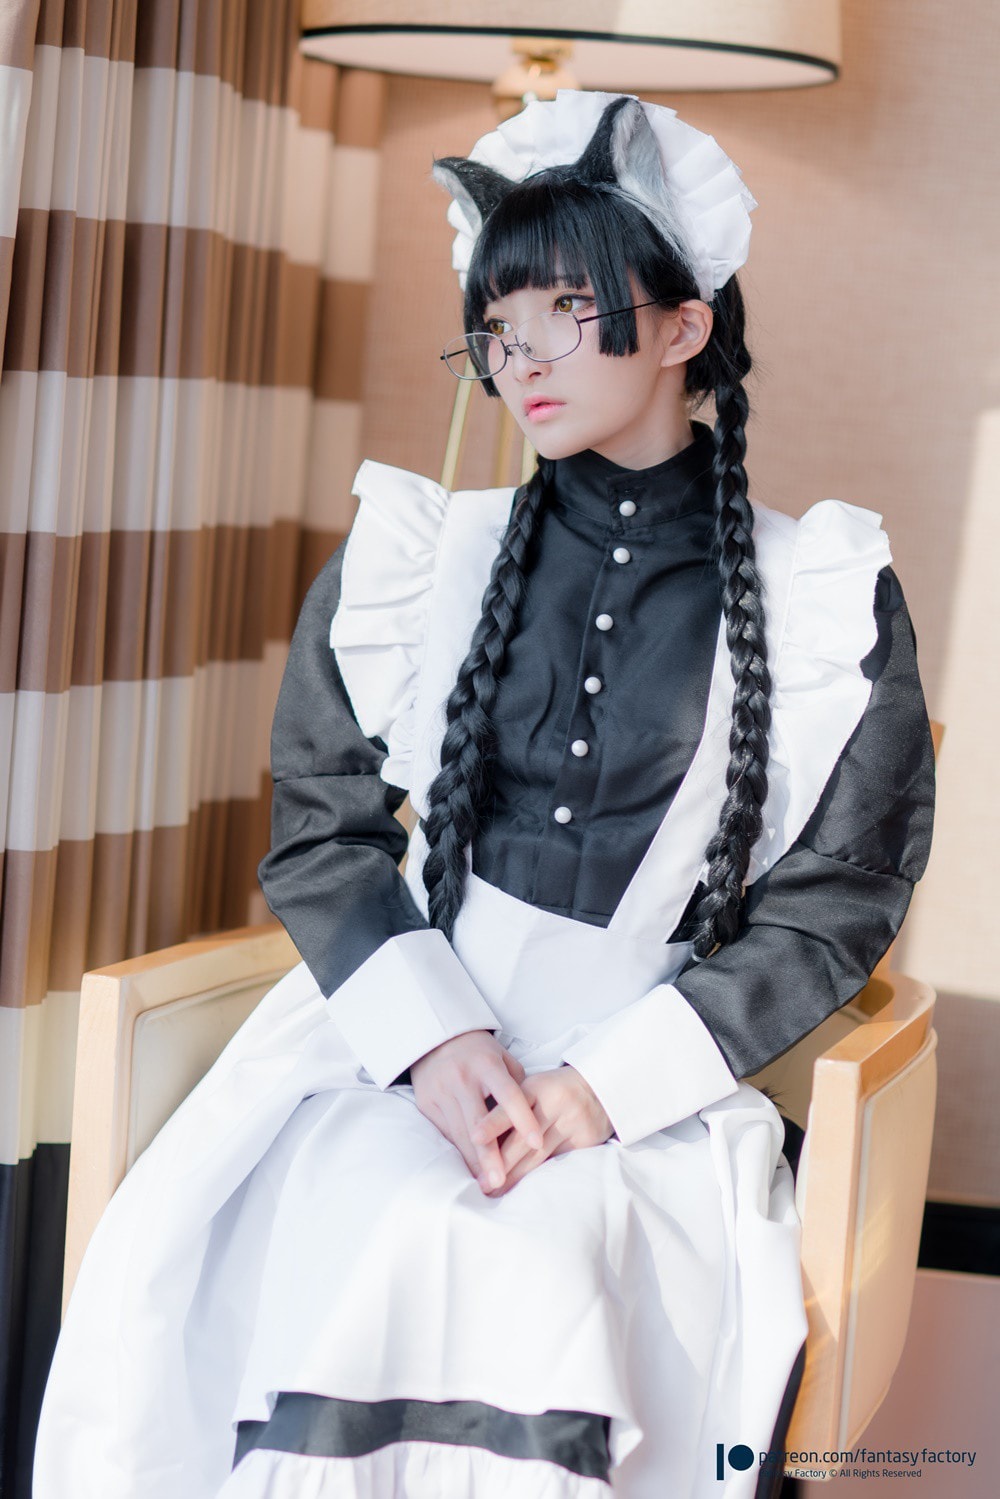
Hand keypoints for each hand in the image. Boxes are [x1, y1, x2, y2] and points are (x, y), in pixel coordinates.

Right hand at [410, 1030, 543, 1194]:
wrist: (436, 1038)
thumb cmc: (479, 1054)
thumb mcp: (502, 1058)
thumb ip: (518, 1086)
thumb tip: (534, 1119)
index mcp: (487, 1064)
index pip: (508, 1094)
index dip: (523, 1119)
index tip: (536, 1143)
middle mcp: (462, 1077)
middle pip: (479, 1124)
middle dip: (490, 1156)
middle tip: (501, 1182)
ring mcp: (441, 1091)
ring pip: (459, 1134)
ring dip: (474, 1161)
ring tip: (488, 1184)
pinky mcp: (426, 1103)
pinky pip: (445, 1134)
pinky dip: (459, 1152)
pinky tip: (470, 1168)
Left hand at [471, 1064, 613, 1195]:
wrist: (599, 1088)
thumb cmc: (554, 1092)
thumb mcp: (534, 1089)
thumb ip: (511, 1108)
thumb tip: (478, 1141)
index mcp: (536, 1086)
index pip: (510, 1105)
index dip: (492, 1123)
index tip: (474, 1138)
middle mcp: (555, 1103)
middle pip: (523, 1138)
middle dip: (500, 1162)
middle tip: (481, 1183)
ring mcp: (572, 1122)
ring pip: (539, 1155)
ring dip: (516, 1176)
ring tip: (496, 1190)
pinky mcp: (585, 1140)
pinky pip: (557, 1162)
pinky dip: (538, 1176)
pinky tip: (524, 1188)